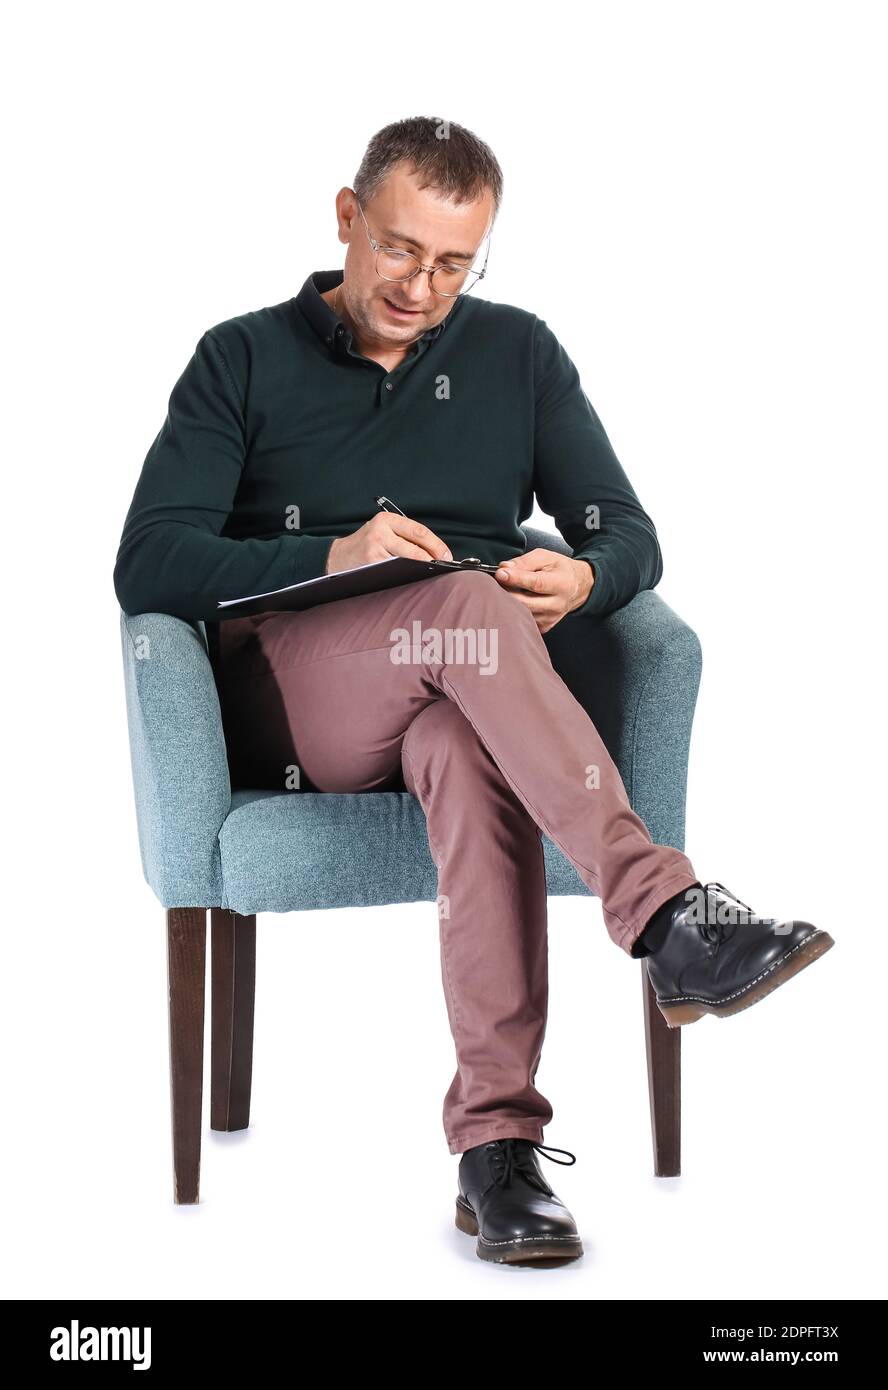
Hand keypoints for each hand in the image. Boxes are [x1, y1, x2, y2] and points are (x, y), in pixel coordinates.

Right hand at [325, 514, 452, 572]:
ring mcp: (375, 547)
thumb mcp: (383, 532)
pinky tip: (411, 578)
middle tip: (442, 566)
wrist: (337, 557)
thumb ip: (405, 537)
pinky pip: (396, 571)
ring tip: (429, 572)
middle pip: (416, 547)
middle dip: (433, 559)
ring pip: (408, 561)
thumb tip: (435, 552)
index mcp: (387, 519)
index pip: (419, 531)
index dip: (436, 545)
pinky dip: (407, 575)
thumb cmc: (366, 545)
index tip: (446, 555)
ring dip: (421, 569)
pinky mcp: (371, 562)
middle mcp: (381, 530)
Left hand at [494, 550, 593, 632]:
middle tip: (498, 580)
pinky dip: (514, 609)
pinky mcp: (544, 627)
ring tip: (507, 589)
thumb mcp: (546, 557)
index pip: (536, 584)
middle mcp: (557, 604)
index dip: (516, 579)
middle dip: (507, 591)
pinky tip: (515, 600)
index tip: (500, 573)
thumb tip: (505, 568)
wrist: (577, 587)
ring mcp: (550, 618)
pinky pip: (523, 619)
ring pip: (521, 613)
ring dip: (509, 601)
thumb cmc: (560, 570)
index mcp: (561, 584)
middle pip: (525, 602)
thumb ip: (525, 561)